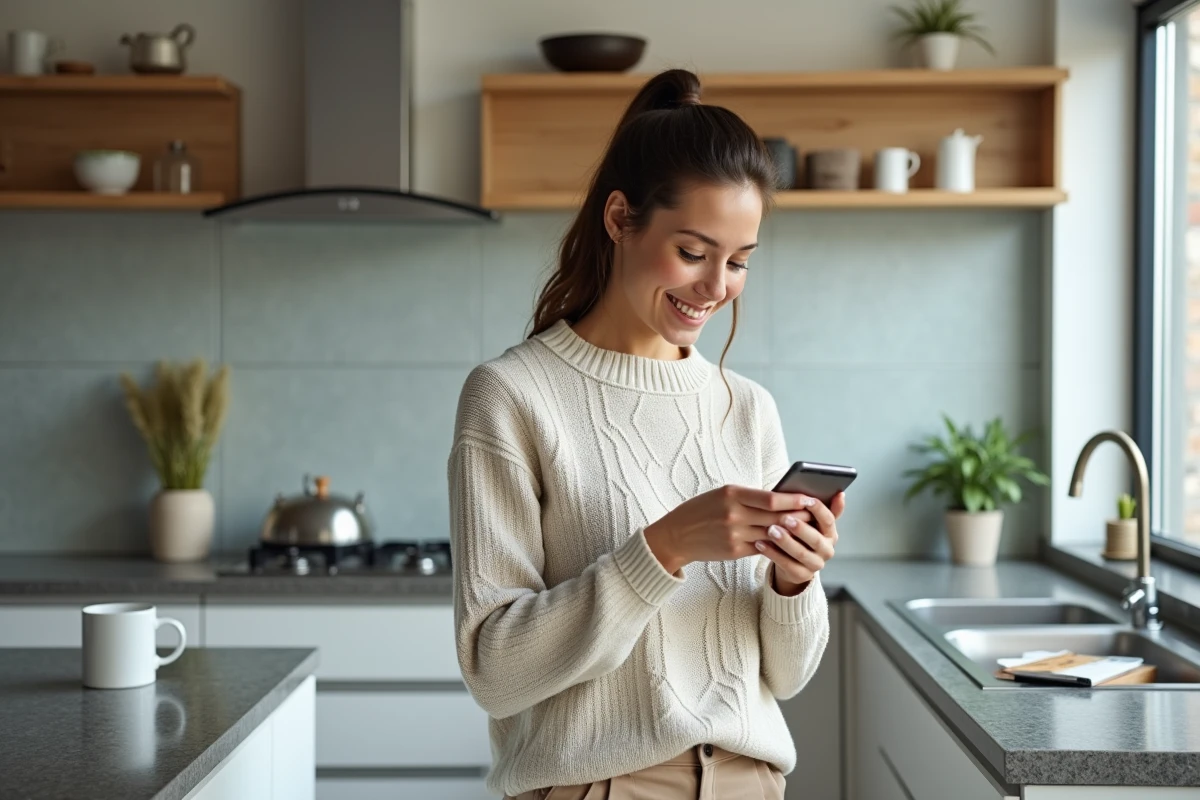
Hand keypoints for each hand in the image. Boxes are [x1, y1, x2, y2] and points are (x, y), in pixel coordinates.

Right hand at [644, 485, 816, 574]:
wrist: (676, 535)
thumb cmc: (701, 510)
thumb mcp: (721, 495)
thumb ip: (748, 497)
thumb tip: (780, 499)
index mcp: (731, 494)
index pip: (771, 498)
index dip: (793, 500)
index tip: (809, 499)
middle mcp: (734, 514)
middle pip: (776, 516)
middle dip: (798, 516)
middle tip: (816, 515)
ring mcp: (734, 534)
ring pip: (772, 533)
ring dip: (791, 532)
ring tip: (806, 528)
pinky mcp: (734, 551)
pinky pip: (762, 546)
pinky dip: (776, 543)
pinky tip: (787, 541)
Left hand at [758, 492, 844, 595]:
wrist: (794, 562)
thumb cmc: (801, 534)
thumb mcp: (812, 521)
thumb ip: (822, 508)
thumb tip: (840, 493)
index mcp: (831, 533)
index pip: (829, 520)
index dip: (818, 510)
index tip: (806, 500)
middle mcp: (827, 550)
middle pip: (815, 539)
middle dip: (800, 528)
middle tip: (784, 518)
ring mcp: (815, 564)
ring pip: (801, 553)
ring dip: (785, 541)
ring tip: (770, 530)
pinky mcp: (801, 575)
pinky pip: (786, 565)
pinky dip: (773, 554)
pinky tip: (760, 543)